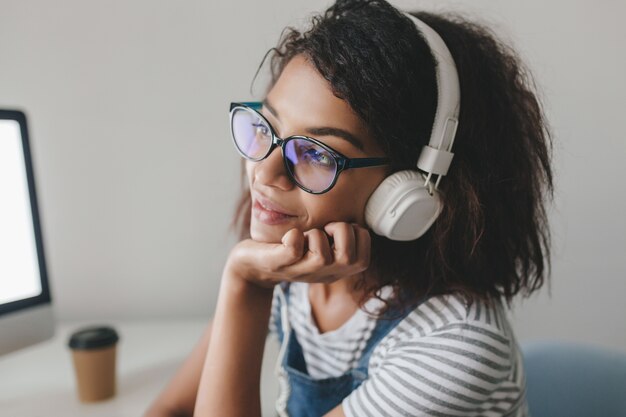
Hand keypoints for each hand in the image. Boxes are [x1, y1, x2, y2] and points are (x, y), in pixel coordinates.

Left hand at [225, 222, 371, 287]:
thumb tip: (355, 200)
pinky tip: (291, 235)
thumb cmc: (292, 247)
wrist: (252, 266)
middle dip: (342, 232)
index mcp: (336, 270)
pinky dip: (294, 238)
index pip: (364, 258)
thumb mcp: (322, 244)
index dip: (356, 235)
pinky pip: (293, 251)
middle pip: (351, 260)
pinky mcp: (277, 264)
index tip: (337, 227)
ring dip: (316, 235)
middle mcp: (322, 274)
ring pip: (323, 258)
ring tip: (306, 233)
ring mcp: (300, 271)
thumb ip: (339, 234)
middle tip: (324, 228)